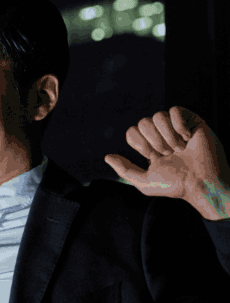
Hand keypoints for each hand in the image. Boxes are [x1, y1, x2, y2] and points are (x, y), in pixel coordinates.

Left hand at [104, 106, 229, 220]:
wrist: (201, 182)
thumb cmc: (175, 185)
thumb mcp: (144, 182)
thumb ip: (125, 169)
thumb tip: (107, 156)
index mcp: (149, 147)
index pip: (132, 132)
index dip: (139, 143)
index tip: (152, 157)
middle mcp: (162, 136)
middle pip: (143, 123)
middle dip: (153, 141)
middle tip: (167, 154)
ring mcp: (176, 127)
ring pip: (158, 115)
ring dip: (166, 136)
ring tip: (178, 149)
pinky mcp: (192, 121)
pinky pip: (175, 110)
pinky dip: (178, 125)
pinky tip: (187, 138)